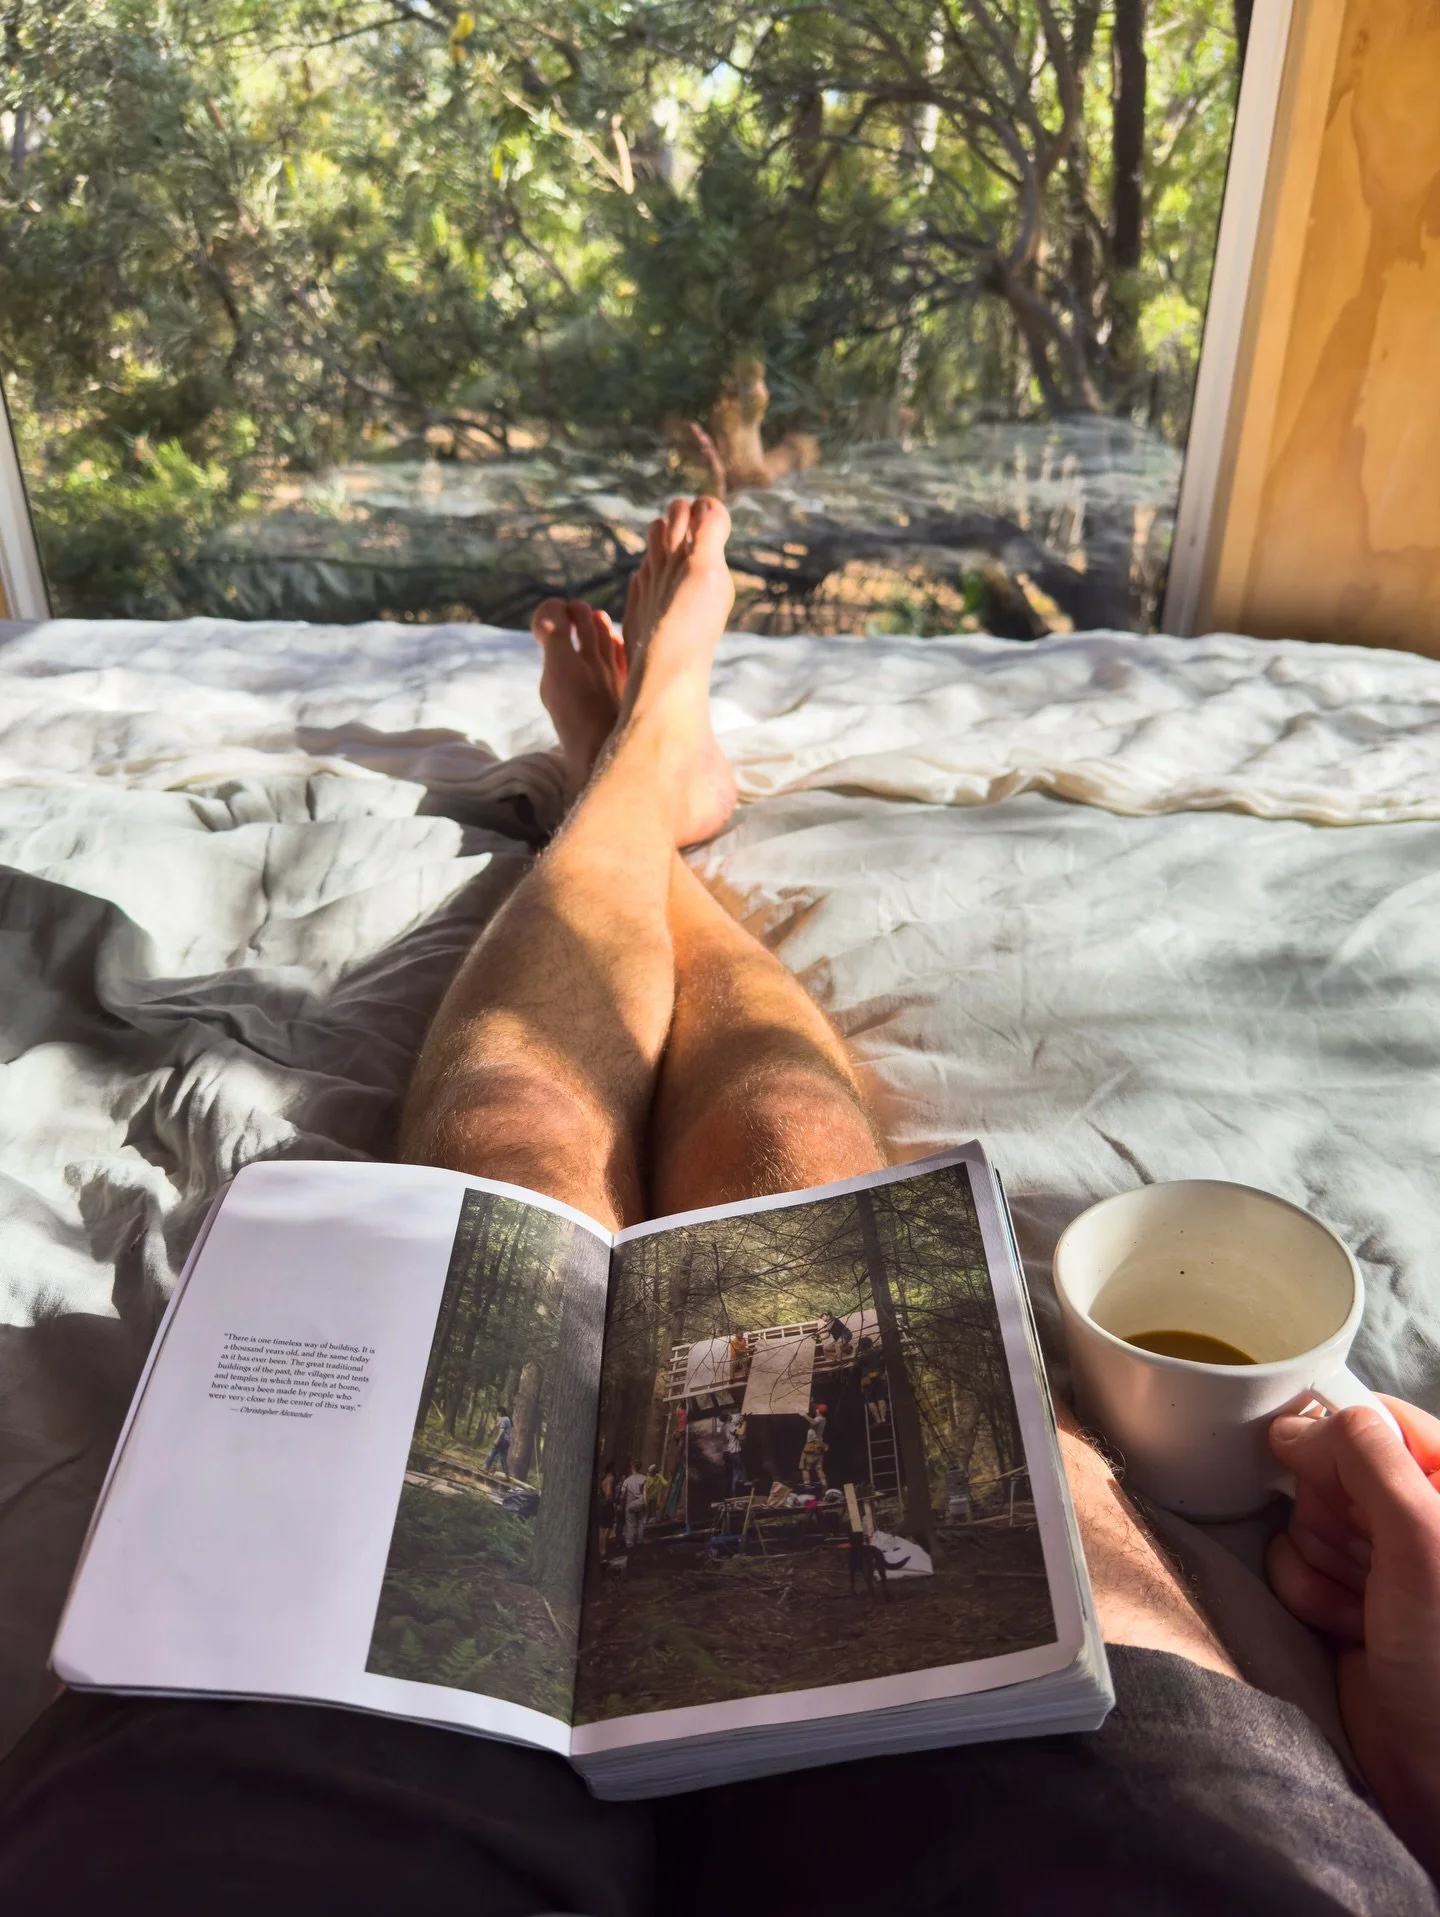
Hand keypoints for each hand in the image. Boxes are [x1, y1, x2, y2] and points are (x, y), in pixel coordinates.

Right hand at [1267, 1397, 1439, 1873]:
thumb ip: (1371, 1462)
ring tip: (1363, 1609)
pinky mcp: (1345, 1597)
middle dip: (1331, 1515)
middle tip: (1368, 1564)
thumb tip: (1308, 1419)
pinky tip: (1346, 1629)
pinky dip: (1306, 1596)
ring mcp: (1381, 1559)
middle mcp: (1419, 1517)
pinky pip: (1290, 1563)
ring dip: (1318, 1564)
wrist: (1436, 1778)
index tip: (1321, 1472)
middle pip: (1330, 1465)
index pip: (1378, 1419)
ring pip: (1304, 1515)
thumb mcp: (1423, 1545)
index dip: (1338, 1441)